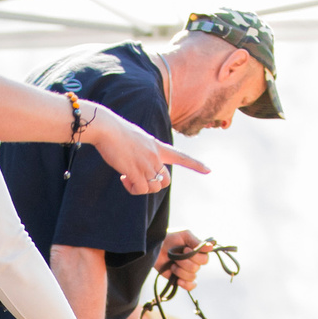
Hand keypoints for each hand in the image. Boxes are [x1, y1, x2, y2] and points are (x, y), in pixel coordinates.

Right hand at [85, 109, 206, 197]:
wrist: (107, 128)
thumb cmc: (117, 131)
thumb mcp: (138, 138)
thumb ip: (144, 151)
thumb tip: (139, 165)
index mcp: (158, 147)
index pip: (181, 156)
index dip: (196, 165)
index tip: (209, 170)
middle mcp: (156, 157)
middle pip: (165, 181)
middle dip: (154, 184)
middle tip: (138, 179)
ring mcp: (146, 164)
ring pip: (153, 188)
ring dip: (140, 188)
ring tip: (126, 177)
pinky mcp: (134, 171)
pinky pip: (140, 190)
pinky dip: (132, 189)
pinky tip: (122, 178)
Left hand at [156, 230, 213, 291]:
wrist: (154, 246)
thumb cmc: (170, 237)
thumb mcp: (184, 235)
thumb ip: (197, 241)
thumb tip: (211, 247)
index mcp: (197, 252)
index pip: (205, 259)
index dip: (195, 257)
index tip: (185, 249)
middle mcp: (194, 262)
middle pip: (197, 268)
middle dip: (184, 262)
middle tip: (175, 256)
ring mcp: (186, 271)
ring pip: (192, 276)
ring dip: (180, 271)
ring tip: (172, 265)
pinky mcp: (179, 279)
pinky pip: (190, 286)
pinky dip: (185, 284)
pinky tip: (178, 280)